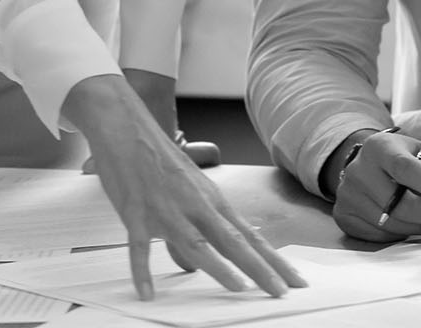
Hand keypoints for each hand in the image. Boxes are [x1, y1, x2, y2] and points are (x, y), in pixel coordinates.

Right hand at [68, 74, 305, 300]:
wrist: (126, 128)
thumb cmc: (159, 158)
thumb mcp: (190, 189)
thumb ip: (198, 224)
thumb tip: (203, 257)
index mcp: (212, 201)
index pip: (249, 236)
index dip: (273, 260)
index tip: (294, 280)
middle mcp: (195, 206)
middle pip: (233, 241)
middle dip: (259, 268)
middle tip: (281, 291)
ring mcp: (167, 210)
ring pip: (196, 243)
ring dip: (217, 266)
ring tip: (238, 288)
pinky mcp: (136, 213)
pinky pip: (139, 247)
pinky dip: (142, 271)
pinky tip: (147, 293)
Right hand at [331, 131, 420, 242]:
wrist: (368, 165)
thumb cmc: (404, 158)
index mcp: (379, 147)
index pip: (404, 168)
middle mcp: (358, 169)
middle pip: (399, 204)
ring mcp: (348, 195)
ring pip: (392, 224)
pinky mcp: (344, 216)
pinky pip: (380, 236)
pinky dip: (402, 233)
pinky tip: (411, 221)